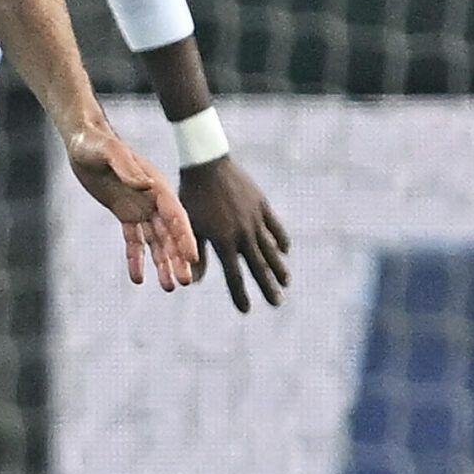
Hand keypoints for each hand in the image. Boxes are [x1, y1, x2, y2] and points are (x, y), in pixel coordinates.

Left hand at [64, 119, 196, 288]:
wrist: (83, 139)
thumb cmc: (96, 141)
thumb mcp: (109, 152)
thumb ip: (127, 168)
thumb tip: (146, 185)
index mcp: (155, 186)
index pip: (175, 216)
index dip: (184, 237)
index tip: (192, 258)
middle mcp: (152, 200)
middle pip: (170, 233)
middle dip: (178, 258)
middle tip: (184, 282)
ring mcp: (140, 208)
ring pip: (155, 241)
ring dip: (163, 263)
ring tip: (168, 287)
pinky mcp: (125, 213)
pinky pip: (133, 240)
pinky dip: (136, 258)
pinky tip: (138, 278)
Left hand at [179, 156, 292, 311]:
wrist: (206, 164)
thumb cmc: (191, 196)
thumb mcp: (188, 226)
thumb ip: (194, 255)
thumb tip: (192, 283)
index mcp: (223, 240)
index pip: (234, 275)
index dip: (240, 293)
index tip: (245, 310)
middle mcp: (243, 233)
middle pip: (259, 267)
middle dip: (267, 287)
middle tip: (276, 304)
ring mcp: (255, 219)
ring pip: (271, 249)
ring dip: (279, 267)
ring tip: (285, 282)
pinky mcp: (263, 206)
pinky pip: (276, 227)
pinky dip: (281, 240)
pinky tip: (284, 251)